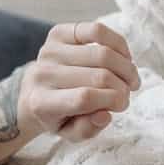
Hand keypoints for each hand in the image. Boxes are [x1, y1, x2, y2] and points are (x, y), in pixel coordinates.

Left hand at [18, 22, 138, 142]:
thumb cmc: (58, 116)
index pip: (84, 98)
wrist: (34, 92)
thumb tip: (105, 115)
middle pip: (98, 76)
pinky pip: (96, 31)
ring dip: (126, 68)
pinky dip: (118, 44)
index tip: (122, 105)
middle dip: (122, 87)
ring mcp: (49, 51)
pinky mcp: (58, 33)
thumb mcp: (70, 133)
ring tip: (129, 78)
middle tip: (126, 94)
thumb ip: (87, 129)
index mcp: (41, 103)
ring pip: (102, 54)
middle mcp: (42, 75)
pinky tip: (124, 58)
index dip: (112, 101)